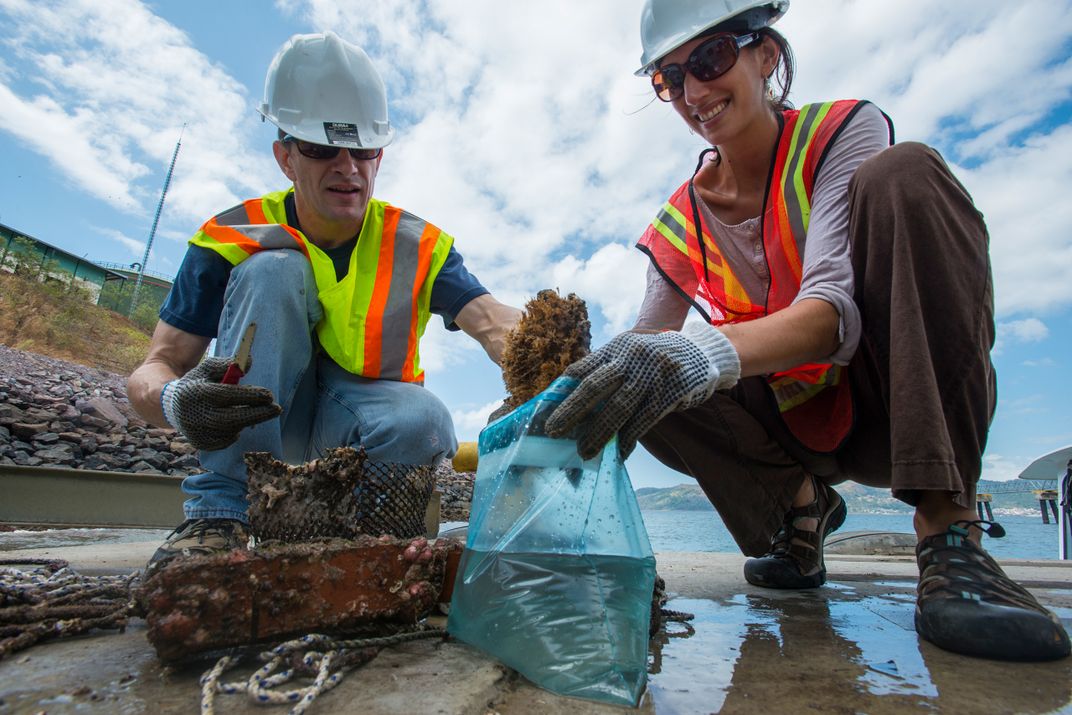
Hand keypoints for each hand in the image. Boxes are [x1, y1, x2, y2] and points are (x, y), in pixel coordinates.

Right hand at [161, 357, 280, 450]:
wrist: (172, 406)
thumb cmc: (197, 384)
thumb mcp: (207, 368)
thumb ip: (227, 364)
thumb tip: (248, 362)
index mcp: (199, 393)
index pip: (228, 396)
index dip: (250, 396)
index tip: (269, 395)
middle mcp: (197, 414)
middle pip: (232, 418)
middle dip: (258, 414)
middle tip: (277, 409)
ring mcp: (198, 431)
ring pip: (232, 430)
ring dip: (246, 421)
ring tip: (250, 411)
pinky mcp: (200, 443)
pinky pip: (226, 441)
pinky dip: (234, 432)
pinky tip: (233, 423)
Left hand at [545, 325, 739, 458]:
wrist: (702, 352)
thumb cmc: (656, 360)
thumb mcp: (630, 354)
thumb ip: (607, 371)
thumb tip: (576, 404)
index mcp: (615, 348)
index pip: (581, 368)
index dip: (561, 390)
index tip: (544, 410)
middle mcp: (630, 358)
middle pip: (593, 387)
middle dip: (571, 411)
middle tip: (553, 432)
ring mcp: (650, 375)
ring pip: (617, 408)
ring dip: (598, 432)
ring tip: (583, 451)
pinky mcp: (669, 393)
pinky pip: (643, 421)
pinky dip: (628, 439)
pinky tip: (618, 453)